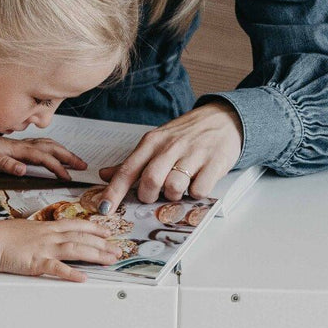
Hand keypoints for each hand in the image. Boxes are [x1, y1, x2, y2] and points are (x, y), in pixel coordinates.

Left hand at [0, 129, 86, 179]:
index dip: (58, 168)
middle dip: (69, 156)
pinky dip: (53, 149)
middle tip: (83, 166)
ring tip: (75, 160)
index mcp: (19, 149)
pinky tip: (54, 154)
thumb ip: (6, 164)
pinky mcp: (18, 146)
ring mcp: (21, 144)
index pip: (44, 158)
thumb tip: (23, 169)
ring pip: (48, 145)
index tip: (68, 177)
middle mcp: (23, 144)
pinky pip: (41, 146)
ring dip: (64, 152)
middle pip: (52, 148)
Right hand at [0, 219, 122, 282]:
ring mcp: (44, 249)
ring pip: (76, 249)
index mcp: (48, 227)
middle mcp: (50, 236)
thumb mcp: (28, 228)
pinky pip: (57, 268)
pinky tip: (83, 277)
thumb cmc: (3, 236)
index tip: (108, 232)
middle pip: (82, 237)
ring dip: (96, 254)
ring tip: (110, 260)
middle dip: (103, 244)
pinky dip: (71, 273)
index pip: (77, 225)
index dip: (95, 228)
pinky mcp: (36, 263)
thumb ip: (42, 233)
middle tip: (118, 250)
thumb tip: (51, 235)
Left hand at [99, 101, 243, 210]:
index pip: (128, 169)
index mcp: (152, 142)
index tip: (104, 208)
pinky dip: (196, 194)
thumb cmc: (186, 134)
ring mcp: (193, 154)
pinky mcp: (214, 164)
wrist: (223, 119)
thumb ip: (132, 162)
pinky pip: (199, 190)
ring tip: (178, 188)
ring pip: (174, 186)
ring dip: (173, 195)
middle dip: (148, 195)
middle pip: (150, 180)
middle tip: (154, 195)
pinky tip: (197, 183)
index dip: (114, 192)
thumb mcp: (156, 142)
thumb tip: (103, 175)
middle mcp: (171, 147)